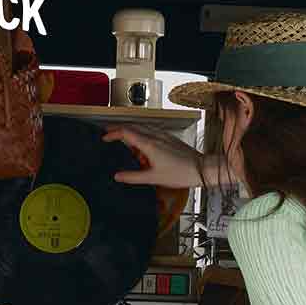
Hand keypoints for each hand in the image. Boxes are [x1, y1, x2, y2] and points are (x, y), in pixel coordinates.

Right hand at [103, 124, 224, 188]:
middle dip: (118, 129)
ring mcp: (163, 134)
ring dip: (130, 129)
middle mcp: (155, 135)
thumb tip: (118, 176)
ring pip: (142, 127)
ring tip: (123, 137)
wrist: (201, 168)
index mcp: (148, 143)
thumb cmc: (180, 173)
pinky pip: (151, 130)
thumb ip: (134, 176)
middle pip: (132, 126)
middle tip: (109, 134)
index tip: (104, 138)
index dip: (113, 133)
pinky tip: (142, 141)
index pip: (125, 132)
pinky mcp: (169, 137)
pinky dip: (141, 132)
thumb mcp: (154, 178)